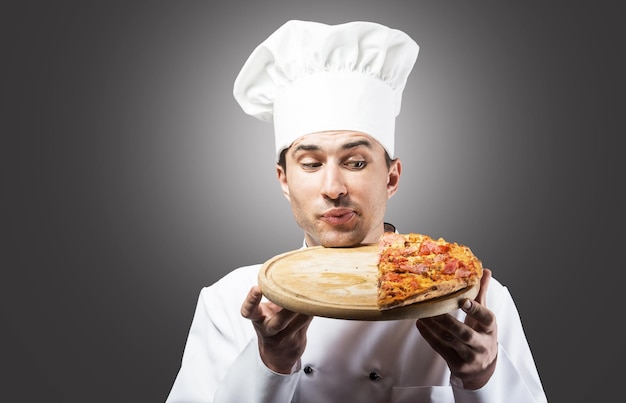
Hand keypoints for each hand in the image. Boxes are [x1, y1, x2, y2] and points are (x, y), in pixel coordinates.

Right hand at [240, 286, 312, 373]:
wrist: (277, 354)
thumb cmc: (271, 325)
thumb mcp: (265, 312)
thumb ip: (274, 297)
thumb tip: (286, 274)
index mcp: (258, 319)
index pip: (249, 311)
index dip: (251, 300)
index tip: (256, 288)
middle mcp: (270, 330)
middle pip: (278, 322)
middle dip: (288, 310)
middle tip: (294, 296)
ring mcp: (285, 336)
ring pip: (299, 322)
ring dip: (307, 309)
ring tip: (313, 295)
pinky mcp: (298, 339)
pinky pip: (308, 322)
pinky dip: (313, 310)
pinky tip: (318, 301)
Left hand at [415, 269, 497, 389]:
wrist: (483, 368)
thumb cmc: (481, 335)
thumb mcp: (485, 317)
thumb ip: (482, 294)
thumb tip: (485, 270)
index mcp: (490, 329)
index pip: (486, 319)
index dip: (476, 310)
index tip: (464, 301)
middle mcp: (482, 344)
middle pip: (465, 333)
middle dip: (448, 320)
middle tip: (434, 306)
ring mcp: (470, 357)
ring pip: (450, 340)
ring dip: (434, 326)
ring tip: (422, 313)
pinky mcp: (457, 364)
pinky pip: (441, 349)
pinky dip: (429, 336)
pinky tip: (420, 324)